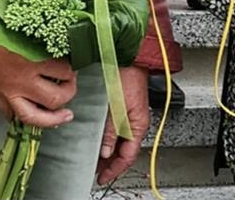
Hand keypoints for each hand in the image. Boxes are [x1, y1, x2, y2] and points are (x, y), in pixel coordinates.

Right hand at [0, 0, 76, 128]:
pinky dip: (23, 117)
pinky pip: (12, 115)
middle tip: (71, 82)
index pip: (65, 69)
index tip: (75, 60)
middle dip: (69, 91)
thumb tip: (59, 28)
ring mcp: (8, 90)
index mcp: (31, 57)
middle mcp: (22, 78)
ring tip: (65, 114)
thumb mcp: (22, 21)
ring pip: (37, 117)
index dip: (74, 66)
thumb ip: (40, 31)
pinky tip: (33, 113)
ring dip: (54, 117)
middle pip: (56, 97)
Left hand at [96, 65, 149, 184]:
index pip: (128, 156)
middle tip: (96, 171)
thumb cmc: (128, 77)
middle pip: (124, 151)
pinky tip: (100, 138)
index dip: (115, 169)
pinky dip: (109, 137)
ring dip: (109, 150)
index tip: (102, 178)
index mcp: (139, 125)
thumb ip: (111, 131)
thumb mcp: (117, 107)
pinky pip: (118, 129)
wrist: (131, 56)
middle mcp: (137, 123)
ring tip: (95, 158)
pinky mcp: (125, 107)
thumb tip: (105, 151)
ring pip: (121, 141)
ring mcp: (131, 115)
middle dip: (111, 163)